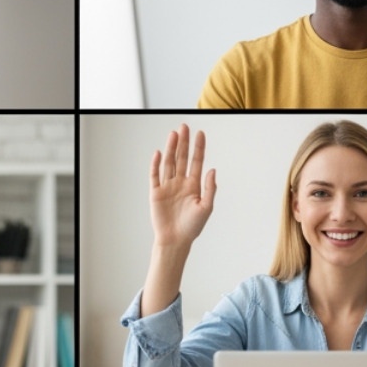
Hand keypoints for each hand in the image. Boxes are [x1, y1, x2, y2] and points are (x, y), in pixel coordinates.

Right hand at [149, 124, 216, 247]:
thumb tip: (212, 169)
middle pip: (181, 158)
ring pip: (169, 163)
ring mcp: (167, 186)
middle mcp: (180, 183)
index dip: (198, 148)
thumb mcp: (206, 207)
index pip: (196, 161)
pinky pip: (155, 175)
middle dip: (183, 143)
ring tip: (173, 134)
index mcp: (194, 185)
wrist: (175, 240)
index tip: (200, 134)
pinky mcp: (155, 192)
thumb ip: (210, 188)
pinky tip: (158, 153)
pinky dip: (156, 164)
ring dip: (170, 148)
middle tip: (184, 127)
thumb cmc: (192, 227)